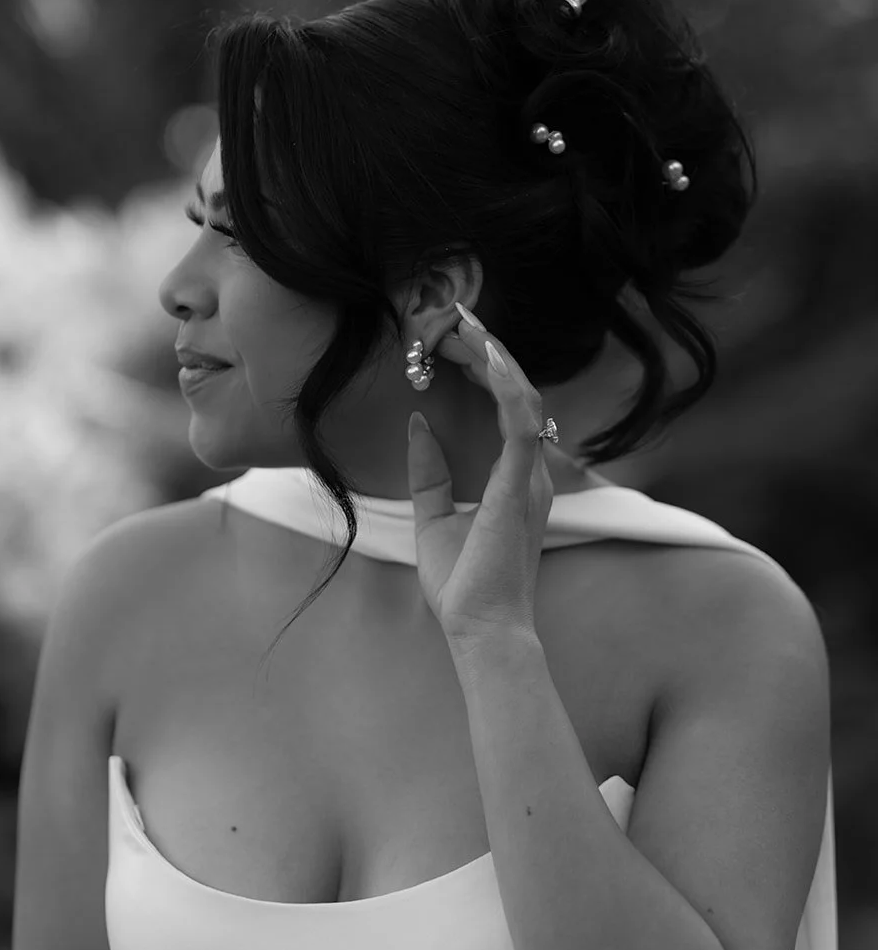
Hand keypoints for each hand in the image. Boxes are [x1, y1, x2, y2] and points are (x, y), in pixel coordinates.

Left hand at [406, 307, 552, 643]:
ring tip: (465, 324)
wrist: (478, 630)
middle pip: (516, 392)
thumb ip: (429, 472)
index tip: (454, 340)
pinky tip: (486, 356)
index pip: (506, 407)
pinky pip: (521, 422)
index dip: (484, 368)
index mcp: (516, 479)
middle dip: (487, 351)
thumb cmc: (462, 586)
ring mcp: (530, 476)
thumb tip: (418, 423)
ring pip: (522, 396)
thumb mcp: (433, 517)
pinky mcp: (519, 485)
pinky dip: (507, 385)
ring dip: (494, 357)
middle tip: (455, 318)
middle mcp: (531, 472)